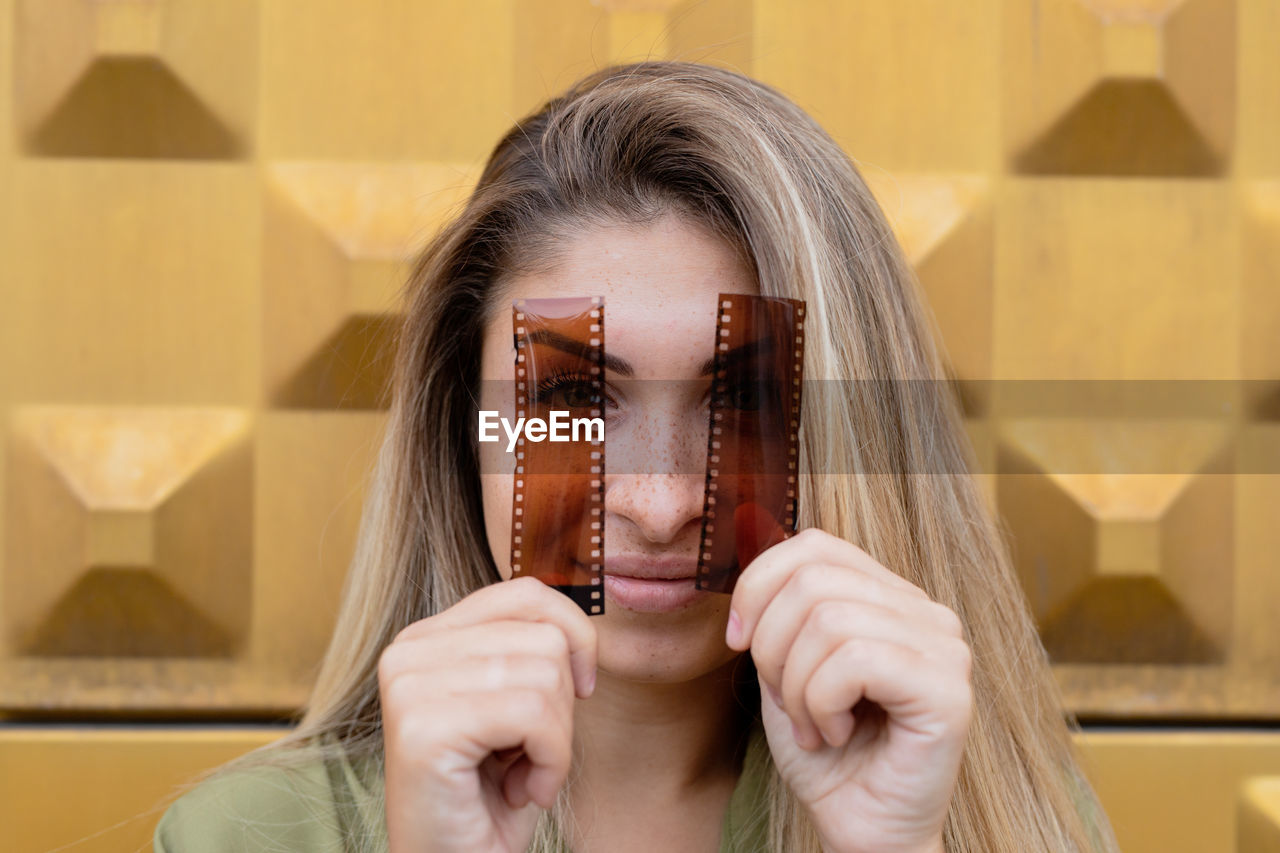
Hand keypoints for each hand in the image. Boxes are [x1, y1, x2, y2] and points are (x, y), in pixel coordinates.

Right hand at [378, 576, 598, 852]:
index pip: (525, 593)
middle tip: (528, 757)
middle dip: (562, 707)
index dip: (575, 637)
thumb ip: (531, 648)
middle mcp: (408, 651)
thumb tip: (579, 620)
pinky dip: (550, 764)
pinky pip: (533, 716)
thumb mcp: (518, 704)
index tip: (579, 690)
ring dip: (556, 741)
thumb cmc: (492, 797)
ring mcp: (409, 685)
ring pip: (544, 674)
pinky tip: (519, 793)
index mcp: (428, 637)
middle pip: (544, 637)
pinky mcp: (423, 727)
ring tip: (519, 776)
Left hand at [726, 527, 970, 852]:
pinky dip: (822, 703)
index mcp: (889, 596)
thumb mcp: (784, 666)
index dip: (758, 585)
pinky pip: (854, 661)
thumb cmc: (824, 754)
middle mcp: (926, 611)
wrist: (860, 831)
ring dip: (796, 686)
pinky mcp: (949, 690)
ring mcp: (945, 647)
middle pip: (812, 580)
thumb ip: (777, 610)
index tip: (737, 642)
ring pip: (828, 620)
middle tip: (786, 702)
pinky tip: (836, 733)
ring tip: (813, 725)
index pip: (814, 544)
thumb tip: (747, 565)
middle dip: (772, 646)